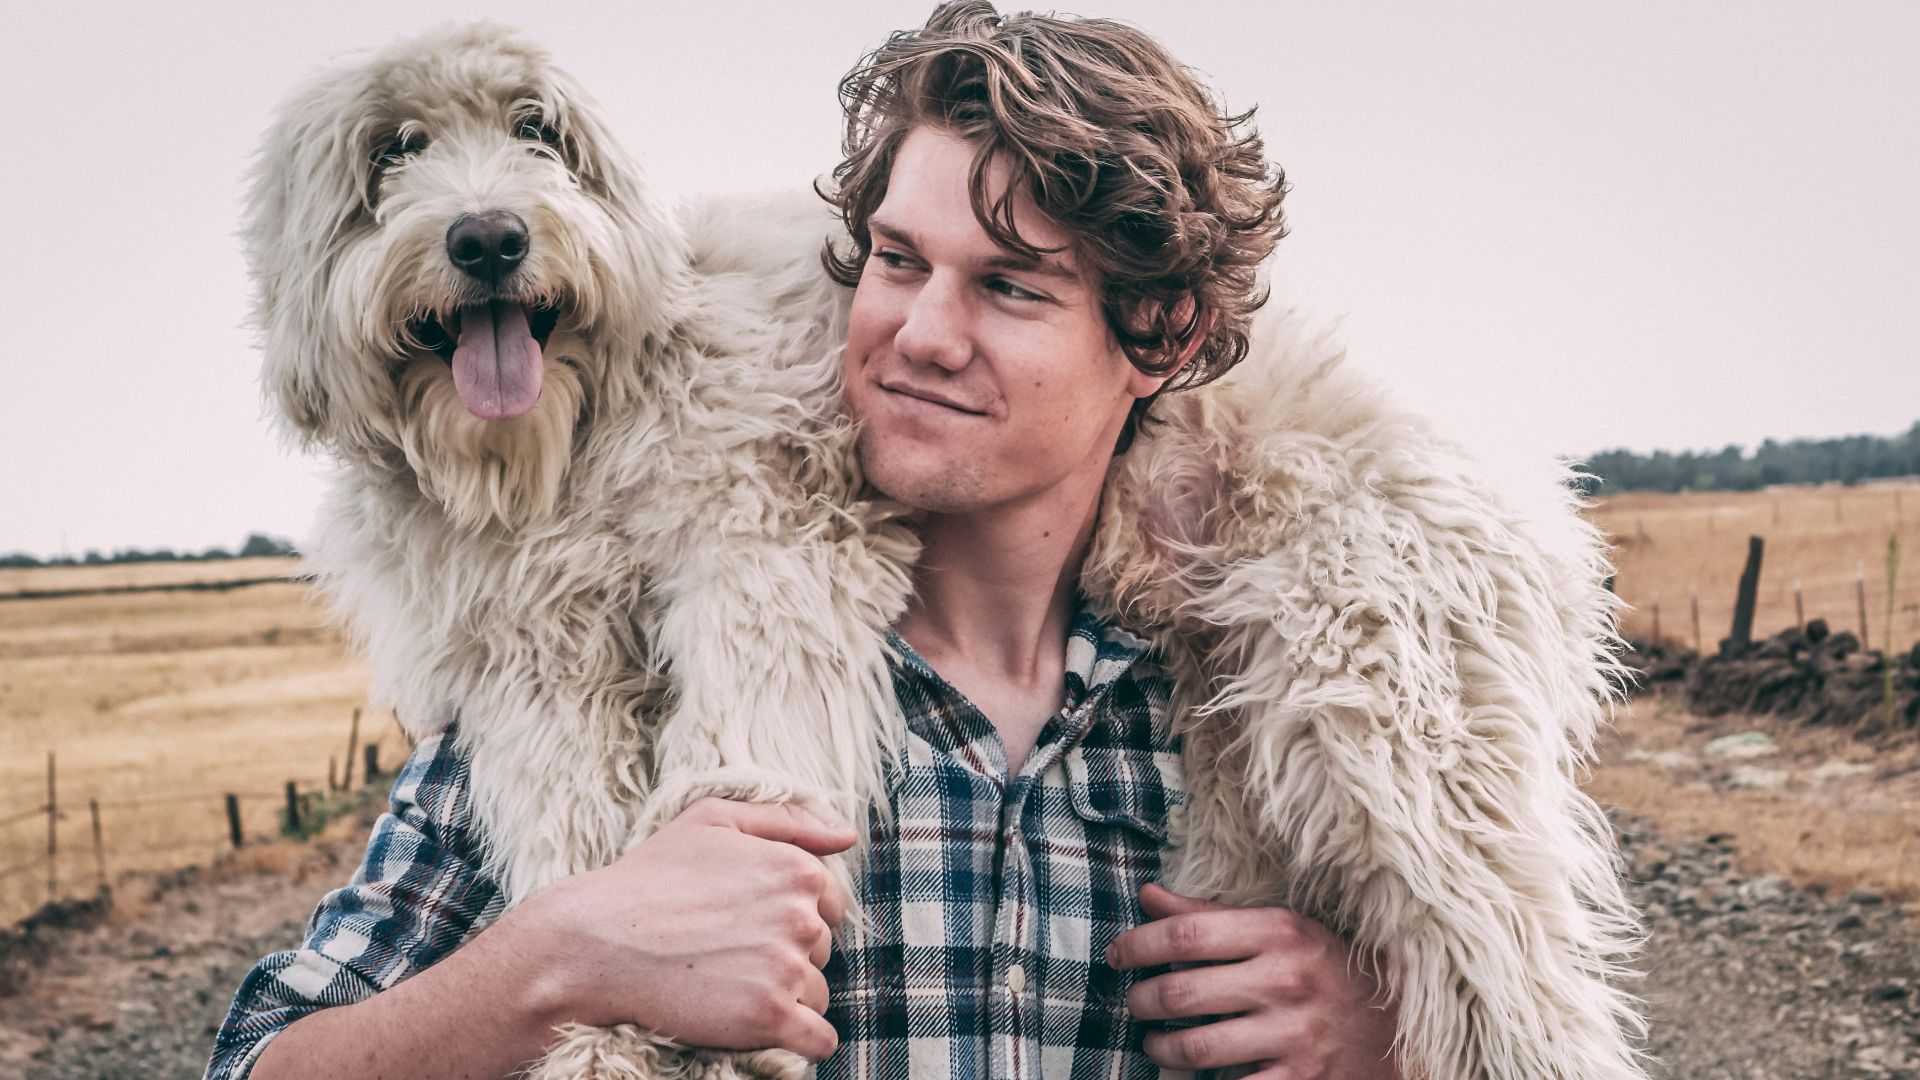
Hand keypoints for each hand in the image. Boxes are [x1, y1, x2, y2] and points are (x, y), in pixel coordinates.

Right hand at [515, 798, 856, 1059]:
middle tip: (729, 955)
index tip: (748, 925)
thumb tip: (847, 838)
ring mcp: (786, 968)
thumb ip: (787, 820)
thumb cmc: (649, 877)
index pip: (828, 904)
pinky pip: (819, 1040)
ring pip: (818, 994)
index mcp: (796, 870)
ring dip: (788, 998)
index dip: (790, 917)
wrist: (595, 944)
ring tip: (731, 988)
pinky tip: (772, 1031)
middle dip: (787, 955)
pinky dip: (804, 1041)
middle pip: (822, 950)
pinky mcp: (769, 1017)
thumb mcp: (713, 820)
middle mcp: (800, 917)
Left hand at [1106, 883, 1400, 1078]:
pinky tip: (1184, 1078)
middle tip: (1133, 1003)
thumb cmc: (1328, 970)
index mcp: (1280, 933)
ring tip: (1156, 1041)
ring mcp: (1294, 1036)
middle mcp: (1286, 981)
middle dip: (1140, 1001)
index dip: (1137, 944)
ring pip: (1193, 1048)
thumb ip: (1211, 915)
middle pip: (1180, 992)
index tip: (1117, 955)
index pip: (1185, 934)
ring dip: (1160, 1047)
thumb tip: (1148, 895)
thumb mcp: (1281, 929)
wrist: (1403, 1026)